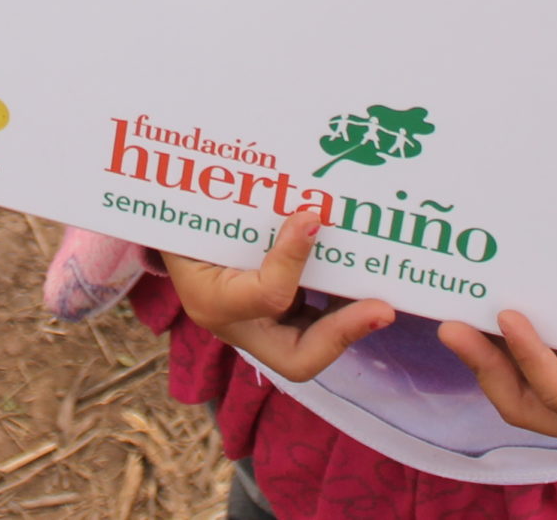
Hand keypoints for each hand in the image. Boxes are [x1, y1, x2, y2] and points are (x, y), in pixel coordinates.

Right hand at [163, 211, 394, 382]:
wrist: (172, 233)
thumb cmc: (186, 217)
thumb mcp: (200, 211)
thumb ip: (242, 204)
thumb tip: (301, 197)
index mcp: (212, 300)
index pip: (266, 296)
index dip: (293, 260)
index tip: (312, 218)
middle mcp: (237, 327)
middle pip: (299, 360)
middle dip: (344, 334)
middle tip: (383, 308)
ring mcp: (259, 330)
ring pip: (314, 348)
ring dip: (351, 322)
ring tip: (384, 292)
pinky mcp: (276, 321)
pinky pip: (315, 325)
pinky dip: (342, 306)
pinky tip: (364, 278)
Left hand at [435, 310, 556, 451]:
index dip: (530, 356)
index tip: (508, 316)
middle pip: (522, 403)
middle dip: (484, 363)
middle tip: (453, 326)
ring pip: (516, 392)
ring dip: (486, 356)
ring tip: (460, 317)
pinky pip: (526, 379)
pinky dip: (504, 351)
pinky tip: (486, 318)